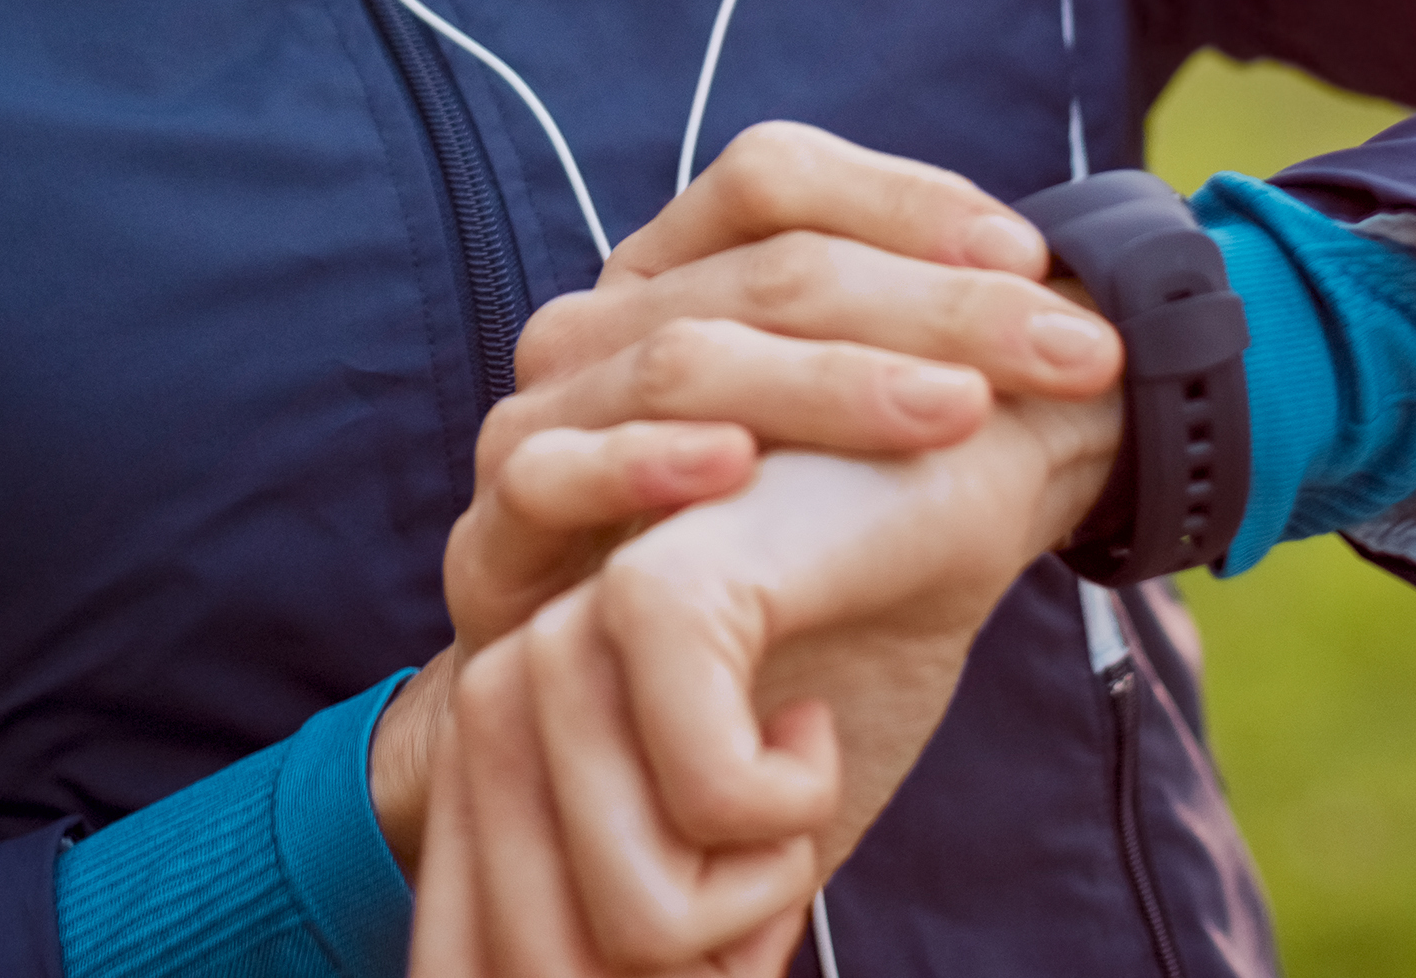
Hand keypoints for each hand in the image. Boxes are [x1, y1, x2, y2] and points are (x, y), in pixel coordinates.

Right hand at [374, 125, 1119, 861]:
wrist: (636, 759)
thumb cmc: (768, 590)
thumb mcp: (861, 472)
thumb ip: (938, 380)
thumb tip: (1099, 323)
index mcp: (674, 279)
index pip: (772, 177)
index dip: (904, 199)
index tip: (1032, 259)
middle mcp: (599, 330)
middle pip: (762, 271)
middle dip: (934, 305)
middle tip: (1066, 352)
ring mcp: (537, 427)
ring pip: (680, 357)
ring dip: (830, 379)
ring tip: (954, 409)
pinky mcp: (491, 541)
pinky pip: (552, 474)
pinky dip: (643, 461)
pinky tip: (736, 466)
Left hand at [408, 610, 822, 977]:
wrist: (949, 486)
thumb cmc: (843, 659)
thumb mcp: (735, 839)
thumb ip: (653, 918)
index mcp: (492, 746)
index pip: (465, 967)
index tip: (735, 946)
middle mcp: (492, 684)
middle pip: (542, 970)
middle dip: (697, 967)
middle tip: (781, 861)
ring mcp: (559, 632)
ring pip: (629, 915)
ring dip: (758, 892)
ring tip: (798, 764)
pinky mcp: (650, 589)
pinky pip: (706, 803)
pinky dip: (791, 806)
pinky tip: (816, 720)